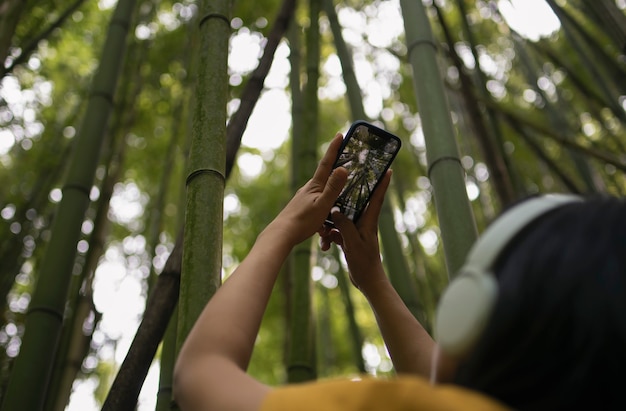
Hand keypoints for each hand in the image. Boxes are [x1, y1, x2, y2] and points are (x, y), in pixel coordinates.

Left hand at [266, 133, 347, 245]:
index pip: (327, 163)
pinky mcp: (301, 210)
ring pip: (322, 195)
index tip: (339, 134)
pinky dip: (324, 214)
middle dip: (335, 171)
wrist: (281, 235)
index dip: (334, 149)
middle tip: (345, 162)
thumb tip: (343, 168)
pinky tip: (325, 227)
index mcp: (315, 186)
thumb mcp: (323, 204)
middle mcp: (308, 189)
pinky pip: (317, 208)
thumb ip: (333, 188)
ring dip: (331, 198)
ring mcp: (304, 199)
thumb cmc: (302, 221)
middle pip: (325, 177)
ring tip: (339, 201)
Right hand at [319, 170, 391, 292]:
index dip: (383, 183)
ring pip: (344, 218)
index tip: (388, 169)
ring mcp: (357, 232)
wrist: (368, 282)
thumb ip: (344, 226)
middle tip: (348, 178)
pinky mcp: (350, 240)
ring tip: (324, 225)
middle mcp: (364, 224)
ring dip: (333, 219)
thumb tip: (335, 210)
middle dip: (353, 192)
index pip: (377, 198)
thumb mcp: (352, 243)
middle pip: (359, 203)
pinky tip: (325, 241)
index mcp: (369, 222)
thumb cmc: (365, 263)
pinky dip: (331, 234)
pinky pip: (338, 231)